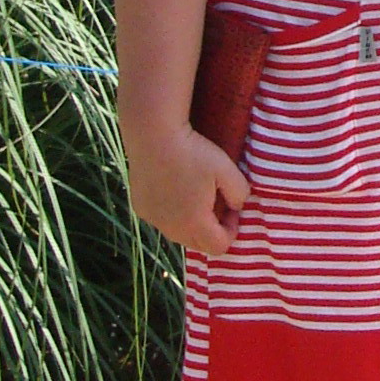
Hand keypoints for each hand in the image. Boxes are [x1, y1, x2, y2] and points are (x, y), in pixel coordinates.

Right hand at [122, 119, 251, 255]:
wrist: (154, 134)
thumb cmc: (194, 151)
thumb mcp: (227, 170)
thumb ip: (240, 193)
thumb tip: (237, 205)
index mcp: (193, 222)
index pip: (218, 246)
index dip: (232, 230)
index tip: (232, 209)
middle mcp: (169, 227)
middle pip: (198, 244)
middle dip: (212, 230)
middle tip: (218, 203)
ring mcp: (151, 218)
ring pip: (177, 233)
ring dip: (192, 222)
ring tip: (197, 196)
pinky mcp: (139, 206)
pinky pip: (161, 219)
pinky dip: (172, 213)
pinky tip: (175, 189)